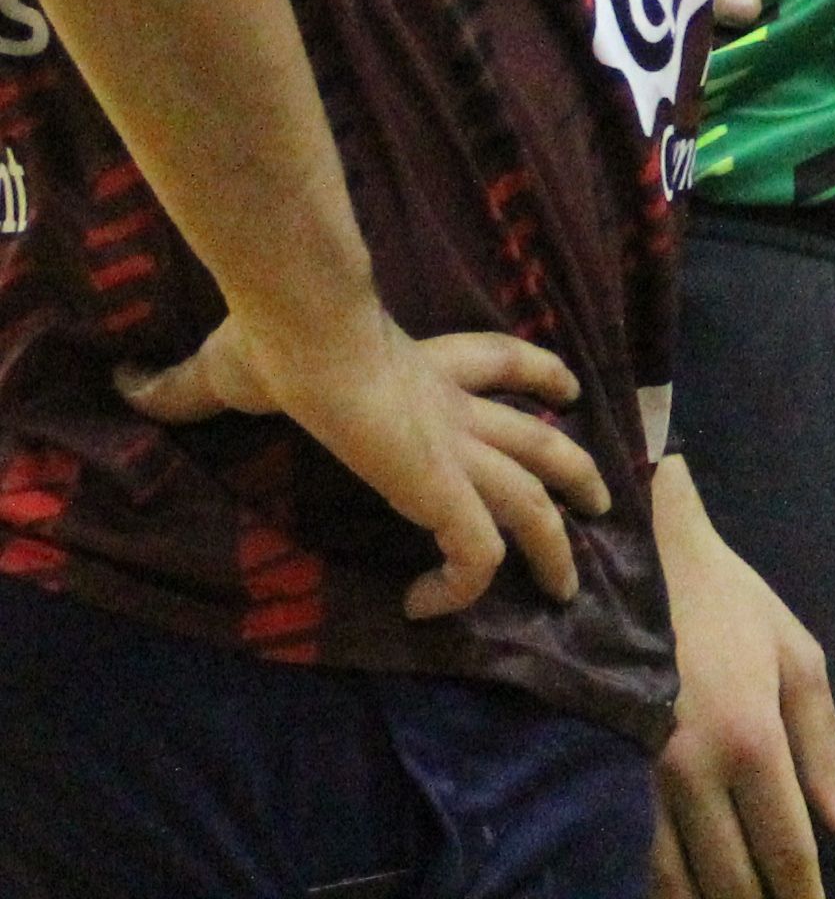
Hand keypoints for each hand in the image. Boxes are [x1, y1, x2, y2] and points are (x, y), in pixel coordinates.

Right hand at [119, 305, 606, 616]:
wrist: (306, 329)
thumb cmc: (272, 337)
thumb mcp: (227, 366)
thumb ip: (188, 386)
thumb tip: (130, 385)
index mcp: (419, 366)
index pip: (498, 361)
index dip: (537, 374)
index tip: (561, 390)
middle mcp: (452, 408)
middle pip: (540, 440)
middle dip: (575, 473)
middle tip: (602, 505)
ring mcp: (453, 450)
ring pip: (533, 500)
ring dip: (557, 541)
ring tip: (570, 584)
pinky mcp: (441, 489)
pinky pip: (475, 552)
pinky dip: (465, 583)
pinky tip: (431, 606)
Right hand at [649, 457, 834, 898]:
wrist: (628, 558)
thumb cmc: (725, 603)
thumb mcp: (797, 654)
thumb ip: (823, 744)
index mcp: (751, 738)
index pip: (783, 844)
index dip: (800, 893)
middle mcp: (691, 771)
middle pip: (727, 876)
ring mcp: (631, 776)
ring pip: (669, 878)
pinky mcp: (588, 771)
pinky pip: (620, 852)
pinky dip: (647, 885)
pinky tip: (668, 895)